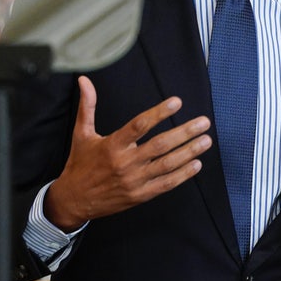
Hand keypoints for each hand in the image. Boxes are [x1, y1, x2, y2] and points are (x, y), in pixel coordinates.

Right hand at [44, 76, 211, 230]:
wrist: (74, 200)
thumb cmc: (80, 164)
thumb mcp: (81, 134)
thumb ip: (87, 106)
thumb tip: (84, 80)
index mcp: (112, 145)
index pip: (139, 126)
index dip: (159, 113)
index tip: (177, 102)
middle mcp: (125, 163)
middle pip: (160, 145)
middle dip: (184, 133)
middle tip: (204, 122)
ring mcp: (134, 181)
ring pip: (167, 164)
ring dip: (189, 152)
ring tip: (206, 140)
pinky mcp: (140, 195)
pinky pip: (165, 184)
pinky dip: (183, 175)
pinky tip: (196, 164)